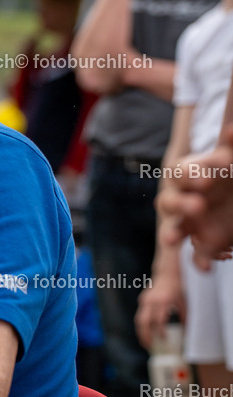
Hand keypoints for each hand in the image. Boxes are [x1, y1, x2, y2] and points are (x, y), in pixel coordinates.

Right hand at [135, 267, 183, 349]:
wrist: (167, 273)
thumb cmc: (178, 287)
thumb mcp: (183, 301)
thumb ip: (183, 316)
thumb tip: (185, 330)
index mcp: (163, 301)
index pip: (159, 320)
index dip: (160, 331)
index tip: (164, 339)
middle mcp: (152, 301)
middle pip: (144, 321)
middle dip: (145, 335)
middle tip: (148, 346)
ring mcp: (145, 299)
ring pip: (139, 319)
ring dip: (141, 332)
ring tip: (145, 342)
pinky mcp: (143, 299)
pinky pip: (141, 314)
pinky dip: (143, 325)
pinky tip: (147, 332)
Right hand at [157, 125, 232, 266]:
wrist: (231, 198)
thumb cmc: (226, 174)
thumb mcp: (229, 158)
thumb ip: (230, 145)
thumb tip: (232, 128)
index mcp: (188, 175)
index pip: (182, 171)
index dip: (196, 170)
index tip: (223, 165)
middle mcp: (183, 199)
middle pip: (170, 202)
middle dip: (182, 204)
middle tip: (200, 204)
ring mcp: (190, 223)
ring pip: (173, 229)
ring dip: (171, 234)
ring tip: (171, 241)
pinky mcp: (204, 243)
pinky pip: (196, 255)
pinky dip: (199, 261)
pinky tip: (206, 268)